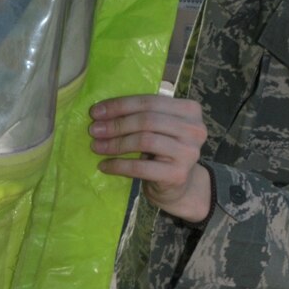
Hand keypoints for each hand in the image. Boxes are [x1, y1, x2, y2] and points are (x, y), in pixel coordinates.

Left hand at [90, 93, 212, 222]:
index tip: (96, 112)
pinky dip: (119, 165)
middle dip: (116, 124)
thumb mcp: (158, 128)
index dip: (120, 105)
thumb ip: (140, 115)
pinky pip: (141, 167)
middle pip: (147, 120)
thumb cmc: (163, 152)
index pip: (150, 101)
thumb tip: (100, 112)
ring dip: (115, 144)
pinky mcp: (177, 174)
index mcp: (190, 110)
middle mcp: (194, 129)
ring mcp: (188, 153)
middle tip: (94, 130)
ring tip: (96, 147)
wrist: (178, 187)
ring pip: (144, 140)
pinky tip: (104, 166)